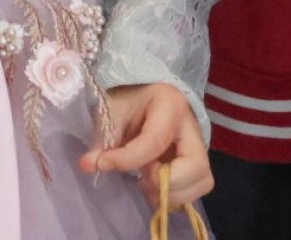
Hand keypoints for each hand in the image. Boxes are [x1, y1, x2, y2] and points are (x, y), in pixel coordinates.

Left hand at [81, 83, 212, 211]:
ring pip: (202, 181)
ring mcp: (200, 147)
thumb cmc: (129, 99)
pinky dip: (176, 196)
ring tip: (146, 181)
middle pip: (195, 166)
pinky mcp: (197, 164)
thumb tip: (88, 165)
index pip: (155, 141)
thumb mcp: (112, 111)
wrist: (144, 95)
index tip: (104, 164)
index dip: (129, 159)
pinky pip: (197, 190)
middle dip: (165, 181)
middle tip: (141, 176)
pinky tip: (154, 185)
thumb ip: (103, 139)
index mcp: (171, 106)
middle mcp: (192, 128)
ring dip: (171, 192)